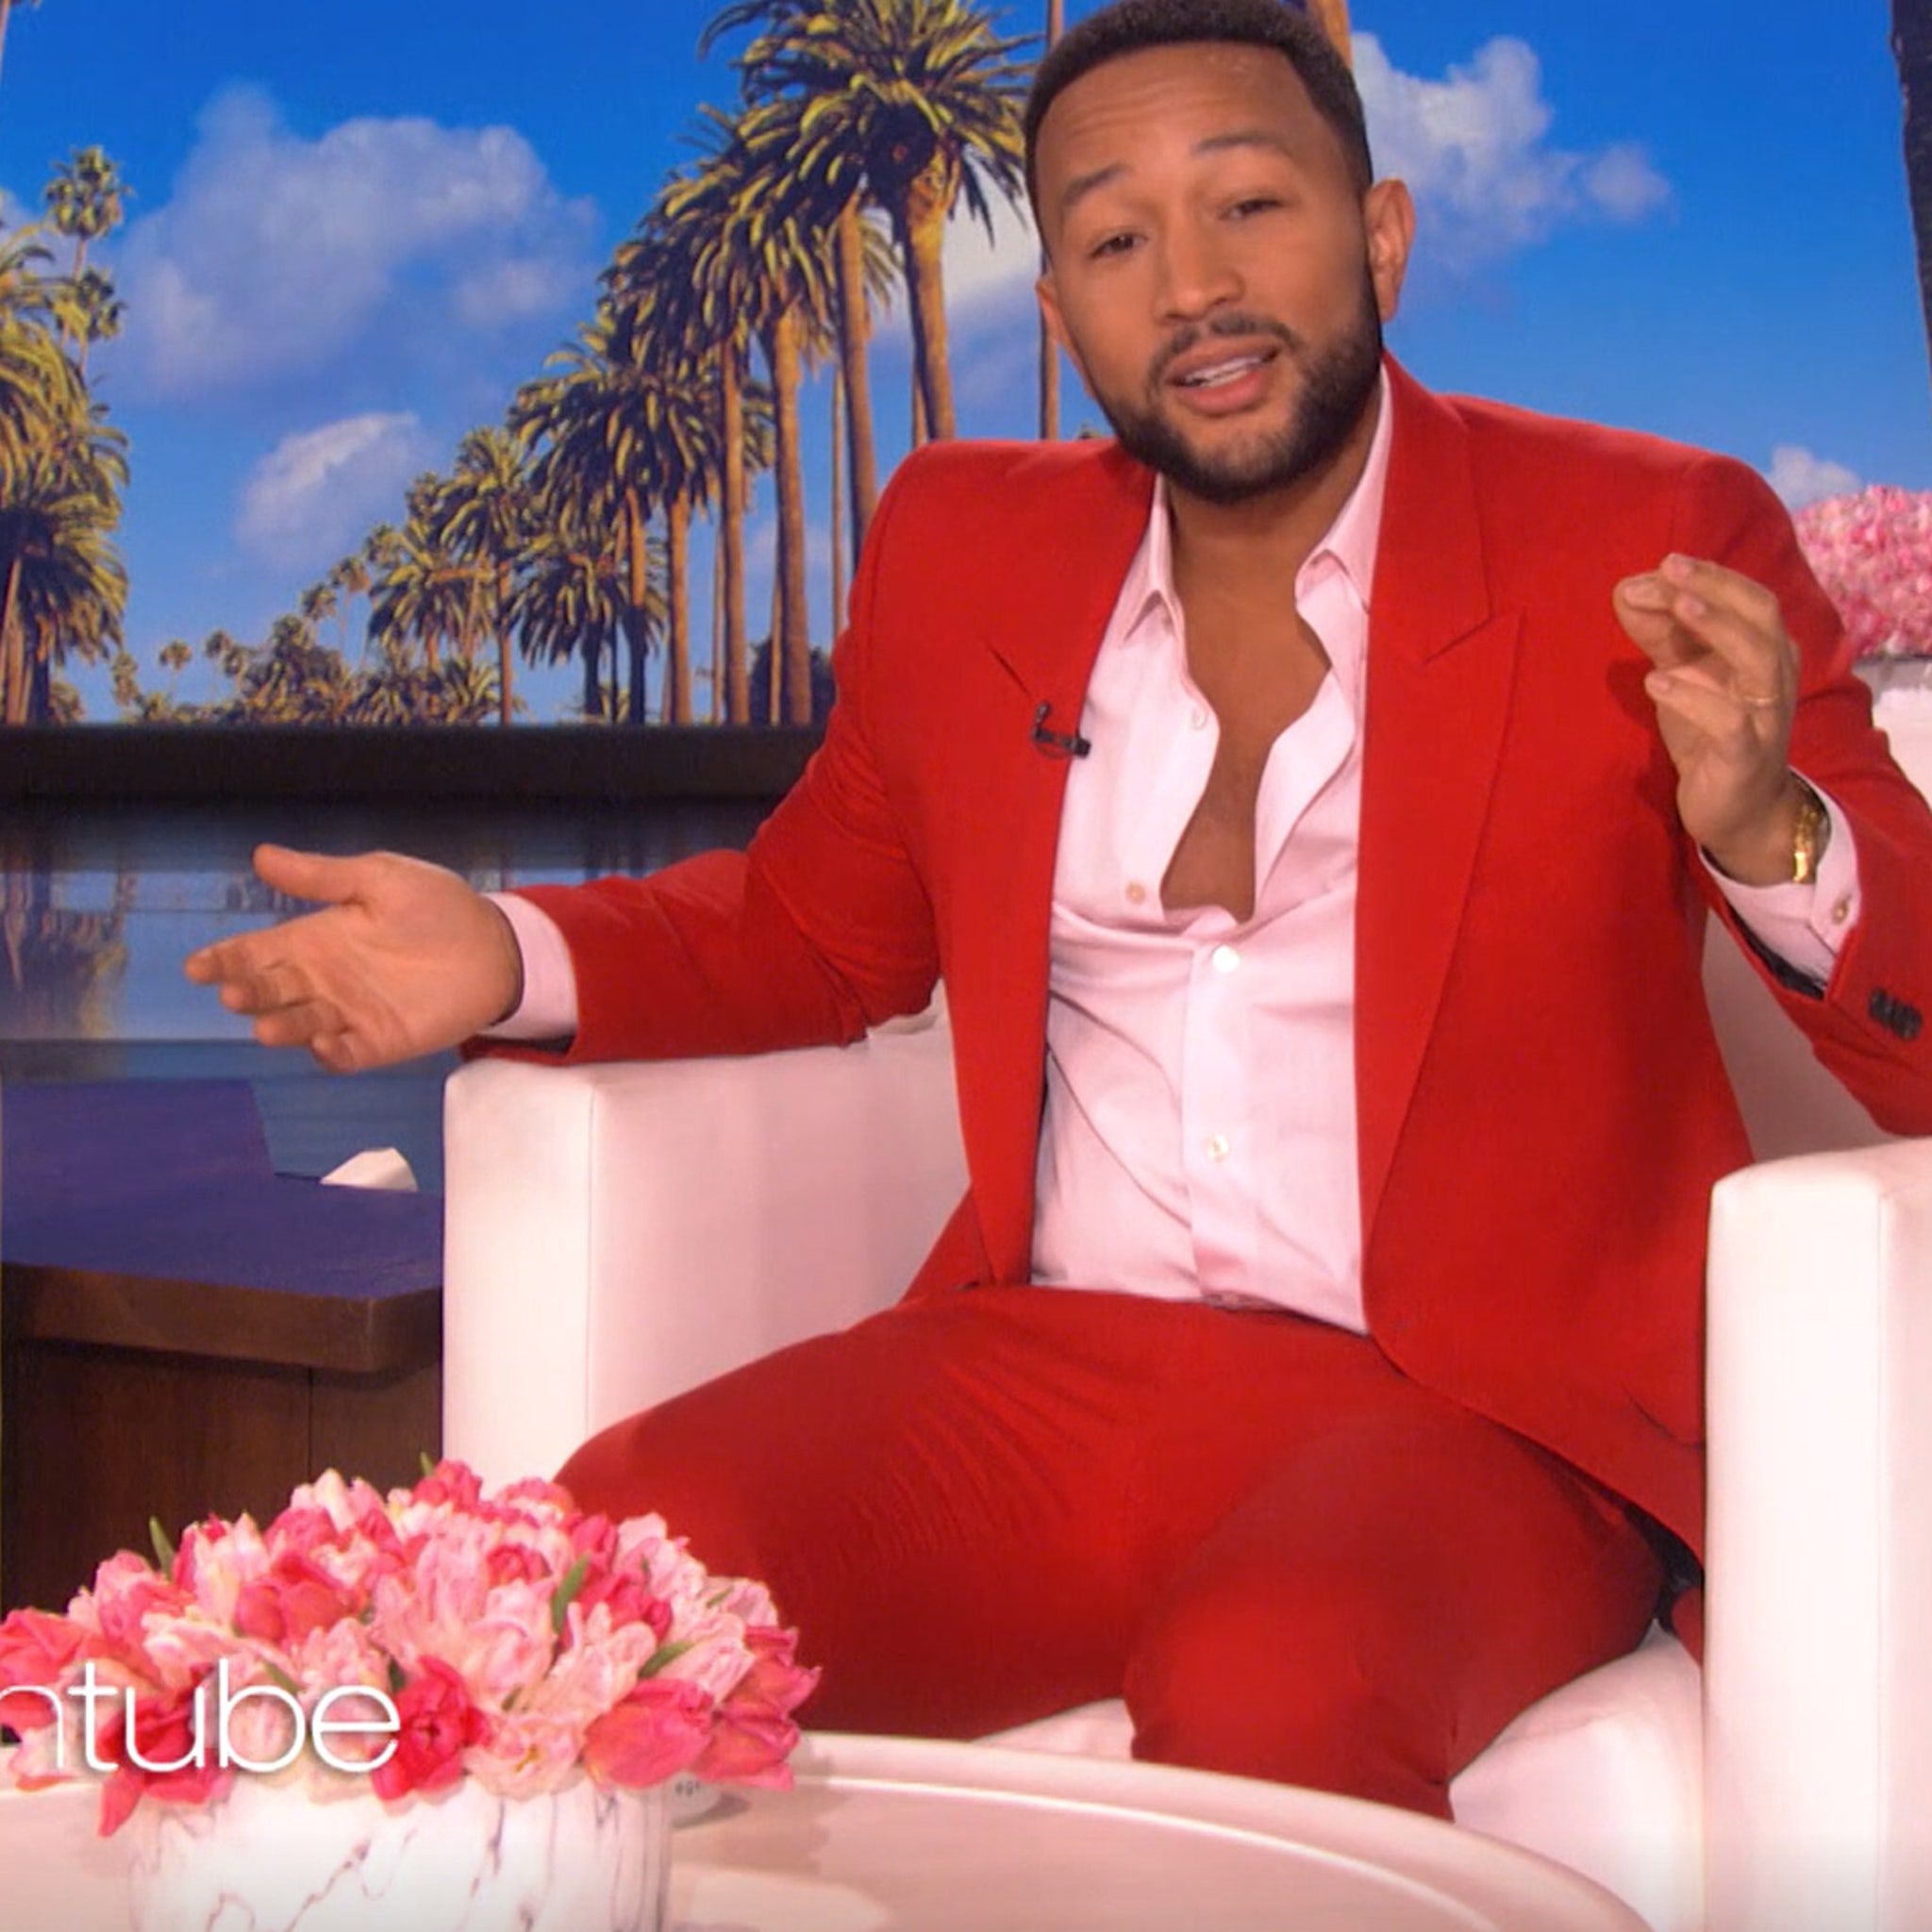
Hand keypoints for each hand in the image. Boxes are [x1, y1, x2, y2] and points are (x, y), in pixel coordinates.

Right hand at [183, 845, 524, 1070]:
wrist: (495, 944)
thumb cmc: (436, 906)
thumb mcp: (380, 878)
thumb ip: (323, 876)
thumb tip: (260, 855)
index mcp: (315, 938)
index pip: (257, 952)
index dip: (225, 959)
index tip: (197, 967)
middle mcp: (323, 979)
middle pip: (272, 991)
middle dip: (249, 993)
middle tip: (234, 994)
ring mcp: (349, 1013)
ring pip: (302, 1025)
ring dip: (283, 1027)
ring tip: (267, 1026)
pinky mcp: (380, 1041)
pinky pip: (347, 1054)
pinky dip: (333, 1054)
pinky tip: (326, 1043)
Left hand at [1612, 553, 1804, 884]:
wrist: (1740, 809)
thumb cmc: (1710, 732)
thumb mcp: (1684, 675)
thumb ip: (1661, 634)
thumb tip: (1627, 588)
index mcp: (1764, 650)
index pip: (1747, 599)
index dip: (1710, 577)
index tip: (1663, 564)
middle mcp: (1773, 676)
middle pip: (1761, 615)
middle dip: (1716, 586)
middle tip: (1670, 567)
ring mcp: (1765, 716)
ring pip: (1758, 659)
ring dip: (1717, 627)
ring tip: (1675, 606)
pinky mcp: (1745, 756)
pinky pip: (1730, 721)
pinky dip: (1694, 697)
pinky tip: (1657, 682)